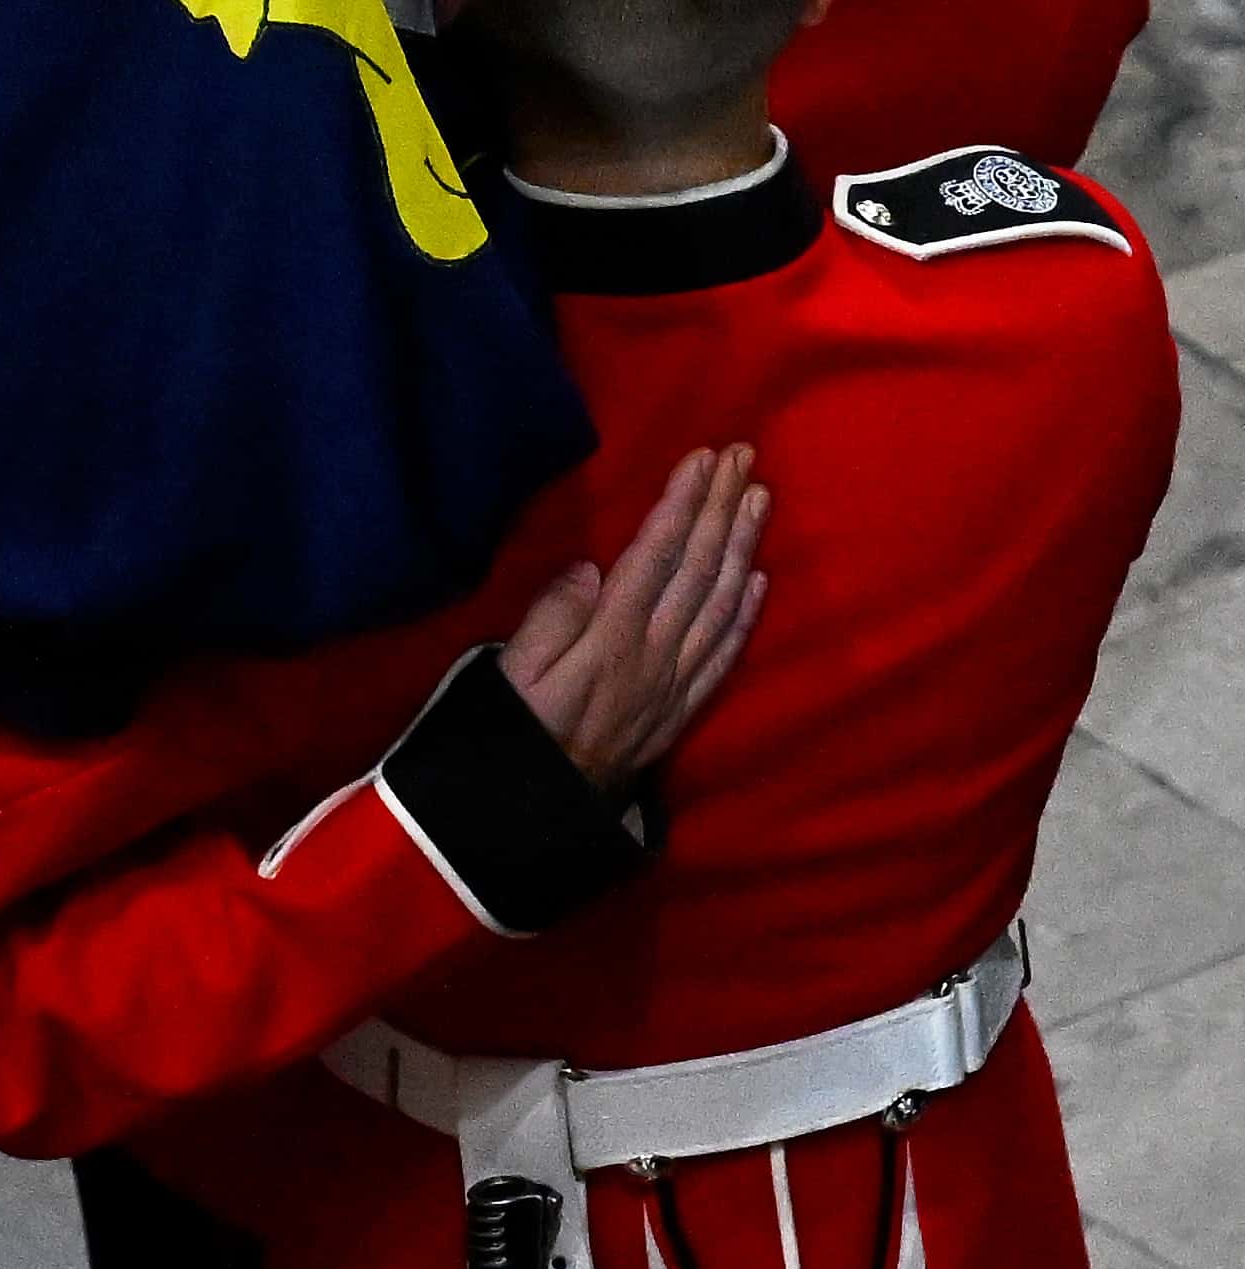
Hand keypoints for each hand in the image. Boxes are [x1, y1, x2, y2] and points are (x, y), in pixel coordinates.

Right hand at [501, 443, 766, 791]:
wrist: (540, 811)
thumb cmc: (514, 732)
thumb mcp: (509, 675)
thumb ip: (549, 620)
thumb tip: (589, 568)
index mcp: (611, 640)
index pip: (656, 557)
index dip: (682, 505)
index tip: (702, 459)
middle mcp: (655, 656)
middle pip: (698, 570)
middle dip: (721, 509)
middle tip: (742, 457)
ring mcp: (675, 683)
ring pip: (721, 604)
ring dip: (743, 547)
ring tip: (759, 498)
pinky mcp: (682, 708)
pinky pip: (725, 654)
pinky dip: (747, 614)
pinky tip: (759, 579)